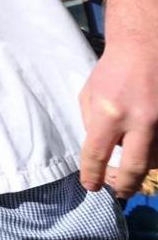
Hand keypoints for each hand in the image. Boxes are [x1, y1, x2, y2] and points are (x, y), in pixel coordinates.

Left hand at [78, 45, 157, 196]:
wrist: (146, 46)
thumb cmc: (113, 70)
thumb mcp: (89, 95)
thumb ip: (92, 124)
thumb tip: (100, 152)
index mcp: (109, 112)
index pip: (97, 154)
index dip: (93, 175)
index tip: (91, 186)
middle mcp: (140, 119)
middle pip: (135, 168)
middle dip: (126, 186)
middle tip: (120, 193)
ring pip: (157, 160)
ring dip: (144, 165)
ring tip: (134, 161)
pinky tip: (148, 148)